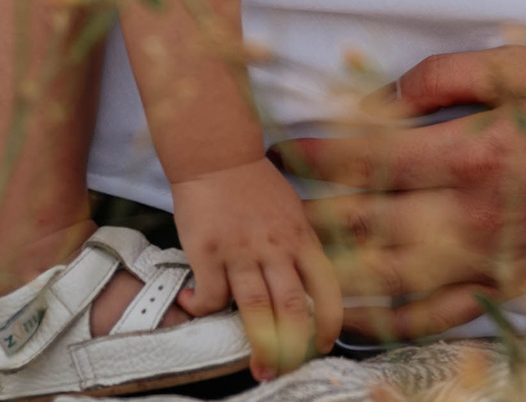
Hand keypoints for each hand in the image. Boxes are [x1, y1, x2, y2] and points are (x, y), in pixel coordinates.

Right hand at [171, 156, 342, 378]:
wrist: (217, 157)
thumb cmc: (254, 185)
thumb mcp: (291, 212)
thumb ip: (297, 247)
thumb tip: (303, 285)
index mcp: (302, 238)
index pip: (326, 286)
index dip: (329, 321)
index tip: (324, 344)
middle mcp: (277, 248)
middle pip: (293, 307)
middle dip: (293, 346)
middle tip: (286, 369)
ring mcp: (243, 251)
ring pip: (256, 309)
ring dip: (259, 346)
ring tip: (259, 368)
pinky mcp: (209, 252)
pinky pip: (210, 297)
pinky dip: (203, 310)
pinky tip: (196, 307)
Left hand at [275, 47, 525, 339]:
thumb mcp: (525, 65)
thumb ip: (447, 75)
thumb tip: (384, 97)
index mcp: (471, 152)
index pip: (365, 157)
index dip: (312, 152)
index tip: (282, 146)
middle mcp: (469, 216)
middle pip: (360, 225)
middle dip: (304, 213)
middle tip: (272, 202)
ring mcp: (485, 261)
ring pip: (383, 282)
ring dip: (329, 271)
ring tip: (296, 255)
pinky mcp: (503, 288)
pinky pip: (431, 320)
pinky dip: (384, 324)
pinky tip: (354, 316)